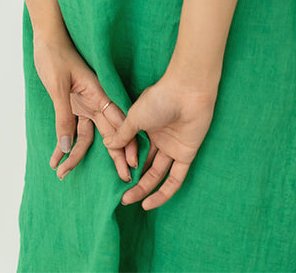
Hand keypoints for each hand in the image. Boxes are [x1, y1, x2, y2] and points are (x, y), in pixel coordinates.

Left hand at [32, 31, 139, 182]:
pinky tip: (55, 158)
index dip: (126, 143)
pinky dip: (63, 143)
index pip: (118, 122)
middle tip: (123, 180)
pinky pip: (71, 130)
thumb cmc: (54, 56)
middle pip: (108, 134)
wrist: (47, 39)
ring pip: (86, 136)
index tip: (133, 163)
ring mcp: (84, 105)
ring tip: (62, 173)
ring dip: (75, 155)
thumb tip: (67, 147)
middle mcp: (95, 101)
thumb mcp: (58, 87)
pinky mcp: (72, 106)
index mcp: (98, 93)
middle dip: (114, 157)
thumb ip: (63, 117)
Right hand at [102, 70, 217, 209]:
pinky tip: (149, 202)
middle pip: (145, 164)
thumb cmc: (159, 98)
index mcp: (146, 126)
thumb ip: (123, 134)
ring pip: (157, 174)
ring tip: (129, 200)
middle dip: (133, 181)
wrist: (187, 92)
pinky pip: (175, 179)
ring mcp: (173, 147)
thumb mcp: (134, 117)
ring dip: (144, 189)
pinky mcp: (186, 155)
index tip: (116, 171)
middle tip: (121, 197)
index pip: (133, 149)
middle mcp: (160, 138)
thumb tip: (108, 144)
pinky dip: (163, 192)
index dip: (125, 162)